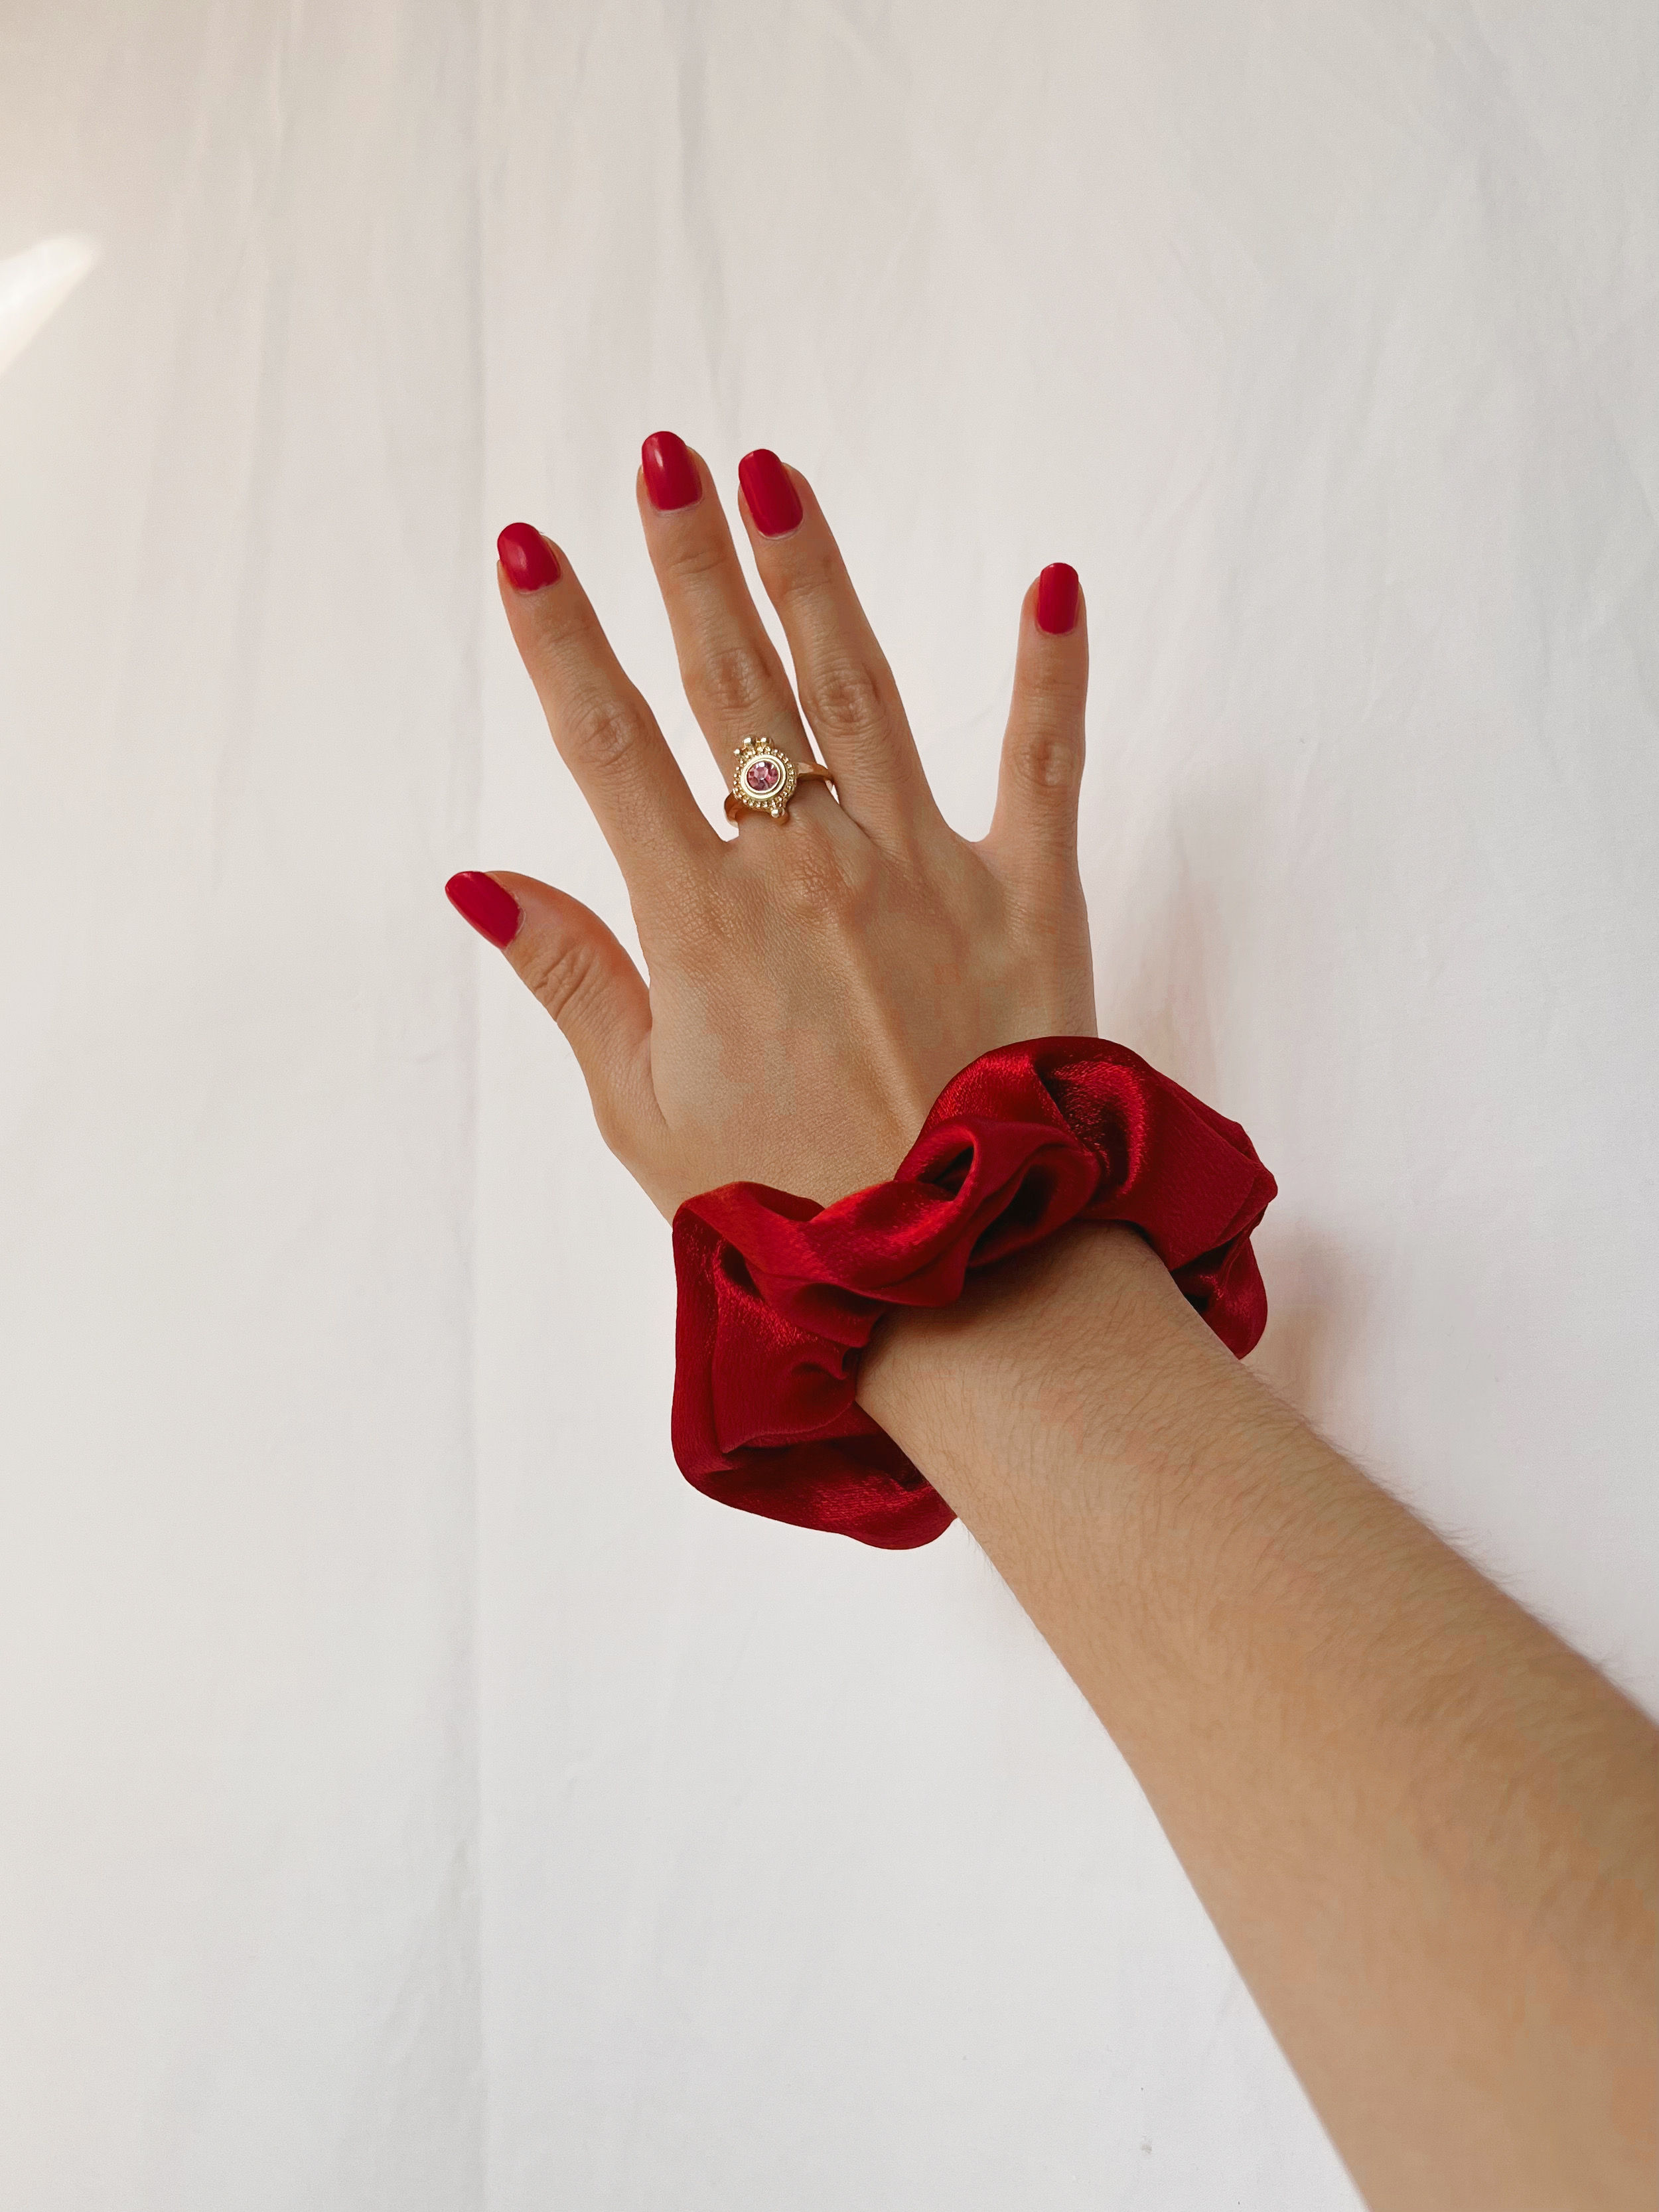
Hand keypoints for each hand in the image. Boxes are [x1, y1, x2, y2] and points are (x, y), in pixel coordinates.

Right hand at [449, 435, 1096, 1216]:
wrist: (963, 1279)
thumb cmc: (789, 1212)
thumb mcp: (646, 1113)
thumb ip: (573, 984)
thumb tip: (482, 883)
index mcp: (703, 926)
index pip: (609, 748)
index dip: (559, 640)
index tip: (523, 548)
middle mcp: (808, 874)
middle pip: (731, 687)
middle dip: (686, 564)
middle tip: (661, 458)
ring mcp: (926, 875)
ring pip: (859, 691)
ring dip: (813, 578)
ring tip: (774, 477)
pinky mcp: (1033, 896)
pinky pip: (1043, 762)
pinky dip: (1051, 675)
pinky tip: (1053, 582)